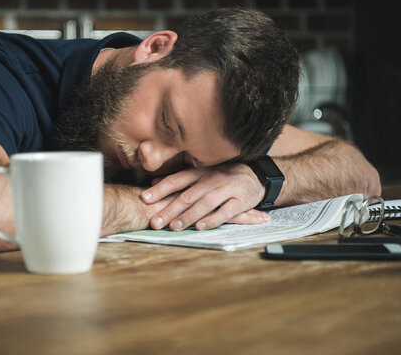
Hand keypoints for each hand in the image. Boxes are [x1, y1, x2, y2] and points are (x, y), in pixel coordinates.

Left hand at [140, 163, 270, 230]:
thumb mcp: (202, 174)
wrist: (256, 176)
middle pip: (188, 195)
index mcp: (201, 172)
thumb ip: (179, 179)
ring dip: (188, 216)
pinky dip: (212, 219)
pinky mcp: (241, 200)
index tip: (144, 199)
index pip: (177, 180)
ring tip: (174, 227)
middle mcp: (212, 178)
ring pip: (205, 203)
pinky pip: (225, 211)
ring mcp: (227, 189)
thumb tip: (154, 184)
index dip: (161, 189)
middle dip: (170, 209)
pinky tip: (200, 227)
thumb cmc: (222, 177)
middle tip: (155, 222)